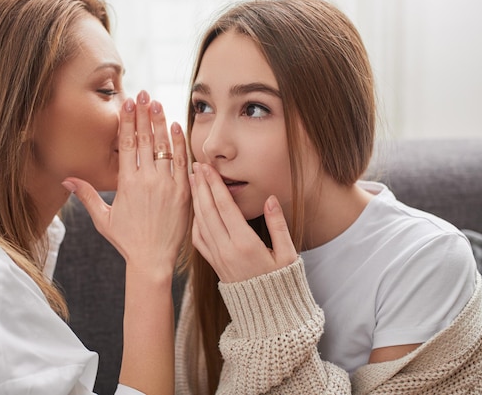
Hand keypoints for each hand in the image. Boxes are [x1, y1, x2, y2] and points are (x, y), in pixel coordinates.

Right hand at [62, 90, 189, 275]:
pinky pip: (182, 163)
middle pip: (146, 139)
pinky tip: (176, 127)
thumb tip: (65, 180)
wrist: (153, 260)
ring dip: (161, 123)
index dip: (128, 121)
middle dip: (144, 114)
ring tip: (158, 103)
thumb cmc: (127, 240)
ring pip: (164, 147)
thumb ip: (86, 196)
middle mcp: (147, 180)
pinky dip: (179, 144)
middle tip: (144, 94)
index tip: (128, 103)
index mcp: (126, 184)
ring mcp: (167, 185)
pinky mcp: (183, 192)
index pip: (127, 144)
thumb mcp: (103, 219)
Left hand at [189, 162, 297, 282]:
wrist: (268, 315)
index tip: (208, 167)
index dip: (215, 184)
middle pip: (208, 211)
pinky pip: (198, 239)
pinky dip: (194, 221)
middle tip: (197, 165)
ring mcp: (217, 258)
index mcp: (245, 244)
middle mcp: (226, 250)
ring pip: (200, 223)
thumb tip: (270, 198)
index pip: (225, 207)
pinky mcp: (214, 264)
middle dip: (201, 186)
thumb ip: (278, 225)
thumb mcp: (287, 254)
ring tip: (193, 181)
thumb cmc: (282, 282)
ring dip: (195, 200)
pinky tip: (196, 209)